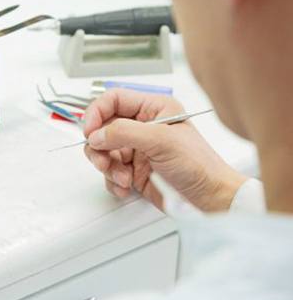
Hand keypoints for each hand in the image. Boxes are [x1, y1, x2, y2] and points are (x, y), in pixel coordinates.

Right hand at [83, 89, 246, 211]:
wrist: (210, 199)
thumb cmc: (199, 165)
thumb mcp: (161, 141)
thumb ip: (124, 133)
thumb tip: (97, 134)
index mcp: (153, 109)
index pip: (114, 100)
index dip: (97, 112)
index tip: (89, 130)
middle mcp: (142, 126)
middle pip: (103, 127)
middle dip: (99, 146)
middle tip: (103, 160)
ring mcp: (136, 149)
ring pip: (102, 151)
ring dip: (107, 166)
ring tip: (122, 177)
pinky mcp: (133, 170)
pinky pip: (109, 172)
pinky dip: (112, 181)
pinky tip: (126, 187)